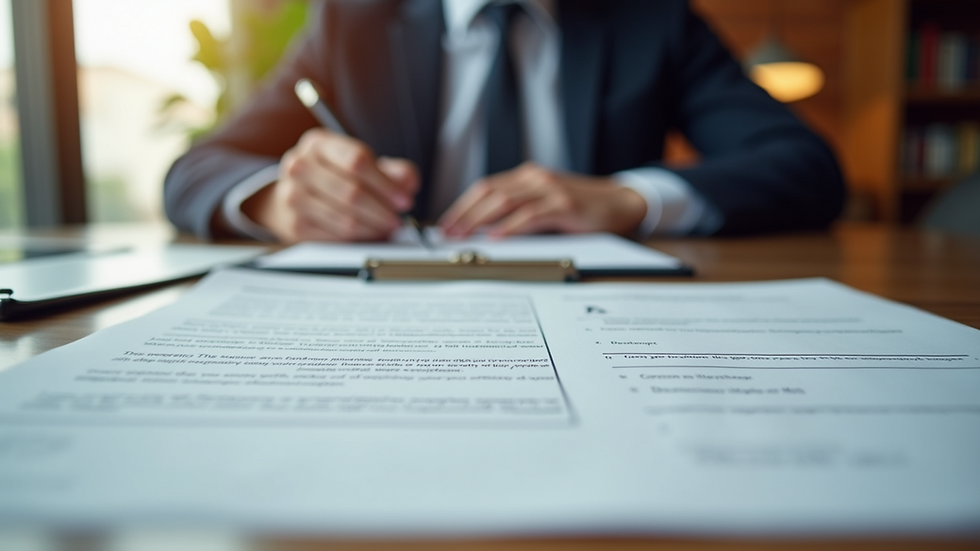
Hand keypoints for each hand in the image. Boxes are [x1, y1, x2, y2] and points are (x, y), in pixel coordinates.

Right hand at [241, 128, 418, 242]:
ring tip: (387, 228)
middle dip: (382, 209)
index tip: (403, 199)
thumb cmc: (334, 175)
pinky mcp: (294, 223)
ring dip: (373, 227)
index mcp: (319, 144)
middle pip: (351, 191)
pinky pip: (335, 236)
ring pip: (344, 218)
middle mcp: (299, 165)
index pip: (356, 160)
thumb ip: (392, 170)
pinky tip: (369, 234)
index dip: (385, 183)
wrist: (296, 193)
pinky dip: (358, 238)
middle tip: (398, 219)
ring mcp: (292, 195)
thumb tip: (408, 181)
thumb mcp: (363, 164)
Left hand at [438, 163, 647, 238]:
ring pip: (504, 202)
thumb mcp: (547, 204)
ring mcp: (550, 189)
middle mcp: (535, 178)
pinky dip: (510, 226)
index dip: (462, 205)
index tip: (446, 224)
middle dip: (464, 214)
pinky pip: (530, 215)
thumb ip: (520, 211)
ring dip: (479, 220)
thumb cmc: (583, 208)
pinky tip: (496, 236)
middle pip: (488, 192)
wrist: (622, 202)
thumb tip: (484, 231)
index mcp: (527, 177)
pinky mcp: (564, 204)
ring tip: (463, 235)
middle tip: (446, 233)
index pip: (486, 188)